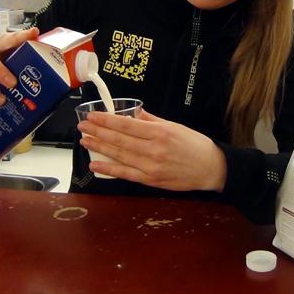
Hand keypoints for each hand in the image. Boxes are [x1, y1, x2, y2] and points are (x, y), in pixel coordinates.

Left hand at [77, 109, 227, 191]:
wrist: (210, 168)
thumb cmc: (195, 145)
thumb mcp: (175, 126)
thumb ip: (152, 120)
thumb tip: (134, 114)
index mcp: (159, 132)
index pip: (126, 125)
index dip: (106, 120)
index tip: (92, 116)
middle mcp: (153, 149)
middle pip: (119, 140)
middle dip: (98, 132)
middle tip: (82, 126)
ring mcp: (151, 166)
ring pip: (119, 155)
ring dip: (99, 148)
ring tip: (85, 140)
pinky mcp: (151, 180)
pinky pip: (125, 174)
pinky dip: (109, 169)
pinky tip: (95, 164)